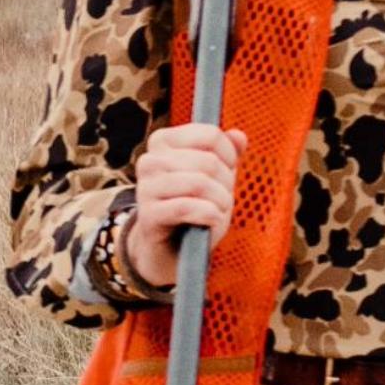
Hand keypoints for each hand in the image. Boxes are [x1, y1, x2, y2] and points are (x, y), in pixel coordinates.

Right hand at [109, 123, 245, 294]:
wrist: (172, 248)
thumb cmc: (196, 206)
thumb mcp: (215, 177)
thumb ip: (228, 153)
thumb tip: (239, 136)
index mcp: (163, 141)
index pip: (209, 135)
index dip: (229, 155)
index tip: (228, 170)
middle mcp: (149, 160)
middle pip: (207, 161)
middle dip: (226, 183)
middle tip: (223, 197)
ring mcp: (145, 187)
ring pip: (198, 183)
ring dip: (220, 201)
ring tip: (219, 210)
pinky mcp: (148, 214)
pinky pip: (186, 207)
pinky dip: (209, 215)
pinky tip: (212, 220)